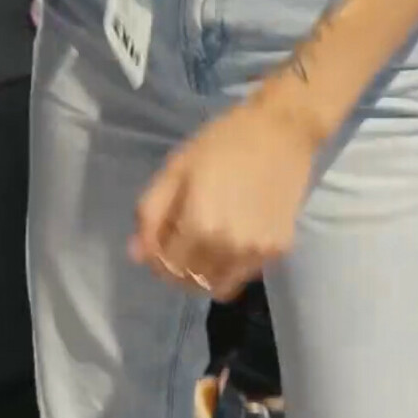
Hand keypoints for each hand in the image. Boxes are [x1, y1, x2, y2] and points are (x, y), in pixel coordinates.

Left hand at [129, 99, 319, 302]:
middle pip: (192, 281)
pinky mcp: (279, 251)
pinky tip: (234, 233)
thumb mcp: (177, 167)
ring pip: (219, 286)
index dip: (156, 256)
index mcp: (200, 225)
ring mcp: (257, 253)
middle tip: (180, 241)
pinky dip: (232, 263)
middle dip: (178, 266)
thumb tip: (135, 254)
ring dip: (205, 272)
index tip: (158, 240)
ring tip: (205, 241)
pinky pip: (245, 273)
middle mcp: (229, 248)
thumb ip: (151, 212)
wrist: (282, 131)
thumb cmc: (224, 141)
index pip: (166, 266)